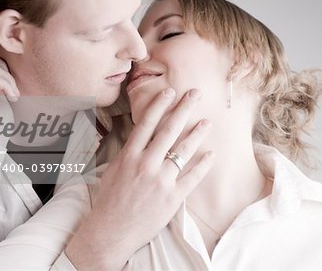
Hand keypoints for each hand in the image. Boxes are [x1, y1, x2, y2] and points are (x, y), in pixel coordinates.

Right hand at [66, 88, 213, 269]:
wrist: (111, 230)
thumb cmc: (110, 200)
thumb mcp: (113, 170)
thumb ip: (128, 153)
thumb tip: (140, 137)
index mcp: (129, 156)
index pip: (146, 124)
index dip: (159, 105)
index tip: (170, 91)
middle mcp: (145, 164)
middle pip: (168, 131)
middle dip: (183, 109)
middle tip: (195, 94)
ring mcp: (160, 181)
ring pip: (182, 151)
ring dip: (197, 134)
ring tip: (207, 122)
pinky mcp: (172, 197)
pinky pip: (192, 178)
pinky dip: (203, 165)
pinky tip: (211, 154)